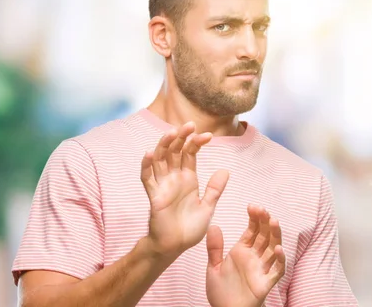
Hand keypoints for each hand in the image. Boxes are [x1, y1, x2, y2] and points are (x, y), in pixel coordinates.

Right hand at [140, 122, 228, 258]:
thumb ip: (214, 189)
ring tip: (172, 133)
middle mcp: (174, 178)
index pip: (190, 154)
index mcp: (188, 178)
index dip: (197, 142)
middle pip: (175, 151)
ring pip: (160, 159)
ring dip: (165, 145)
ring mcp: (163, 185)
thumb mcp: (208, 207)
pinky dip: (147, 166)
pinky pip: (147, 178)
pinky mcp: (154, 196)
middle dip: (181, 137)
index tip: (208, 136)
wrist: (175, 246)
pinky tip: (149, 153)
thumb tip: (225, 170)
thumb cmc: (190, 228)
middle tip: (189, 124)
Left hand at [206, 205, 285, 306]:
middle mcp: (255, 257)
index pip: (252, 230)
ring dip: (275, 236)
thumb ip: (214, 248)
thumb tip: (213, 226)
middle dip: (265, 222)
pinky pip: (276, 270)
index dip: (254, 218)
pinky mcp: (266, 282)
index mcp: (242, 251)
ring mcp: (262, 269)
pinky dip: (280, 260)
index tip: (253, 206)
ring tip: (274, 222)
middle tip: (263, 210)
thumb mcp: (213, 267)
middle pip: (265, 236)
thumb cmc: (222, 291)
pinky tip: (279, 249)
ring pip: (273, 249)